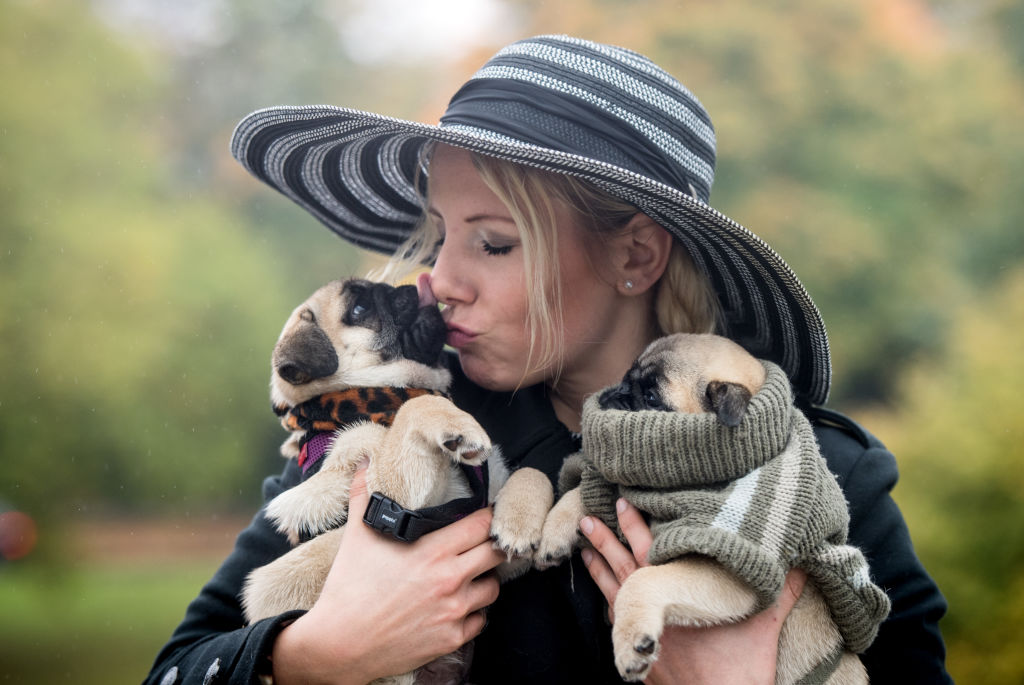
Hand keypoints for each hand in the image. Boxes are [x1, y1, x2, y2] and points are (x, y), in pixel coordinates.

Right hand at [271, 459, 504, 684]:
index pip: (482, 524)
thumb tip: (365, 462)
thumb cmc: (349, 587)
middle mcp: (450, 579)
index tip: (488, 514)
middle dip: (493, 545)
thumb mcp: (357, 535)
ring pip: (492, 589)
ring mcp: (454, 611)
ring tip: (470, 576)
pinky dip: (472, 614)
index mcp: (433, 550)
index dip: (490, 516)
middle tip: (485, 543)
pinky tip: (456, 607)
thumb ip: (365, 495)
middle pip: (496, 553)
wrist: (340, 643)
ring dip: (484, 580)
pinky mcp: (451, 639)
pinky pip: (479, 621)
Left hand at [580, 498, 806, 684]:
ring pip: (614, 594)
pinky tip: (603, 594)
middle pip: (624, 567)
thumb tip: (801, 562)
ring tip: (583, 548)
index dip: (635, 526)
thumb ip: (780, 591)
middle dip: (607, 540)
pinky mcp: (641, 656)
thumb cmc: (741, 665)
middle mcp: (653, 612)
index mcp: (677, 597)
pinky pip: (618, 623)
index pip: (650, 551)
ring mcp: (643, 634)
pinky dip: (609, 605)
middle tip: (589, 514)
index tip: (622, 502)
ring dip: (599, 569)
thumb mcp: (762, 622)